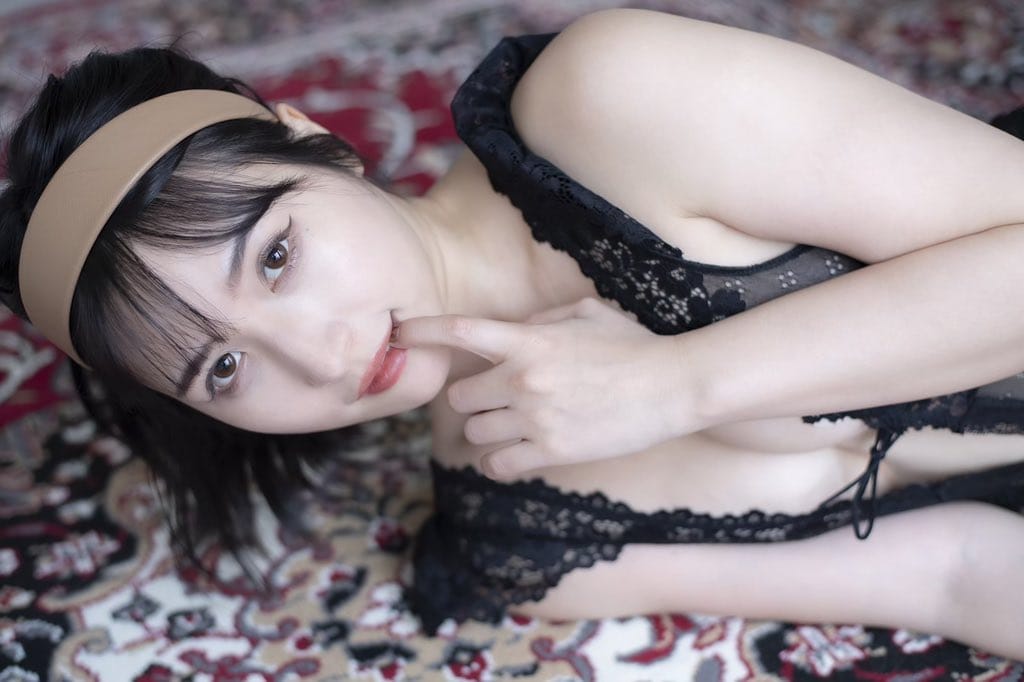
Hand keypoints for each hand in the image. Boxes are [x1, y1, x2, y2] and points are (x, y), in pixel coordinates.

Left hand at [392, 297, 689, 479]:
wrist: (673, 386)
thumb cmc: (632, 344)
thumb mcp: (584, 313)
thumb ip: (539, 321)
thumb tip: (512, 331)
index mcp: (528, 340)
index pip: (459, 332)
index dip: (423, 332)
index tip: (401, 334)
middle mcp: (522, 379)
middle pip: (458, 398)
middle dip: (472, 399)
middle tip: (495, 398)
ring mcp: (535, 419)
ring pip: (474, 433)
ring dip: (486, 430)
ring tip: (513, 424)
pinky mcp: (552, 452)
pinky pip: (497, 465)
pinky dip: (498, 461)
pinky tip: (514, 452)